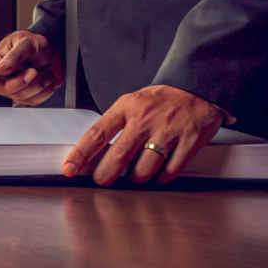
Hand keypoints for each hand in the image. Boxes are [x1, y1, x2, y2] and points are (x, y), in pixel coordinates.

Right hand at [0, 31, 65, 105]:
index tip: (20, 71)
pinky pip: (34, 101)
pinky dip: (45, 91)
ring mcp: (14, 88)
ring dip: (38, 85)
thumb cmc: (36, 44)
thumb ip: (12, 56)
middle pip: (6, 92)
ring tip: (46, 72)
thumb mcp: (25, 43)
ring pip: (22, 97)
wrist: (52, 51)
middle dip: (24, 82)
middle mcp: (2, 78)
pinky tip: (48, 79)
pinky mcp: (27, 95)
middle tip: (35, 70)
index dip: (2, 82)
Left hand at [63, 85, 223, 185]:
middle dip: (106, 173)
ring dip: (136, 178)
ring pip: (145, 167)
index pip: (97, 133)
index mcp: (127, 107)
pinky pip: (171, 170)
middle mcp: (146, 118)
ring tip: (135, 176)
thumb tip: (92, 153)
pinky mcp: (190, 140)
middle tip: (102, 181)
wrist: (198, 87)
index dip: (80, 154)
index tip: (69, 169)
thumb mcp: (132, 103)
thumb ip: (115, 124)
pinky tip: (159, 175)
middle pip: (119, 154)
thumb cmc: (160, 100)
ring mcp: (169, 129)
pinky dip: (162, 178)